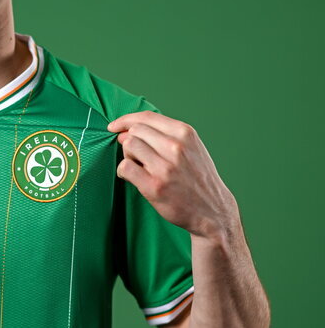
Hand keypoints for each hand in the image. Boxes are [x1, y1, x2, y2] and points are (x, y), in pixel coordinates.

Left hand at [106, 111, 236, 237]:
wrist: (212, 210)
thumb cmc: (197, 177)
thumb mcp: (191, 148)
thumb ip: (163, 136)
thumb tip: (125, 132)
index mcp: (185, 133)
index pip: (146, 117)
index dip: (125, 120)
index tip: (114, 126)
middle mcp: (175, 147)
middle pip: (135, 131)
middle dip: (129, 141)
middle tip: (136, 156)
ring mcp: (164, 167)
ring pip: (129, 146)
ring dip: (128, 156)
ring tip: (138, 167)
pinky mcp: (154, 186)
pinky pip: (125, 167)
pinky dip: (123, 171)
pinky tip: (130, 176)